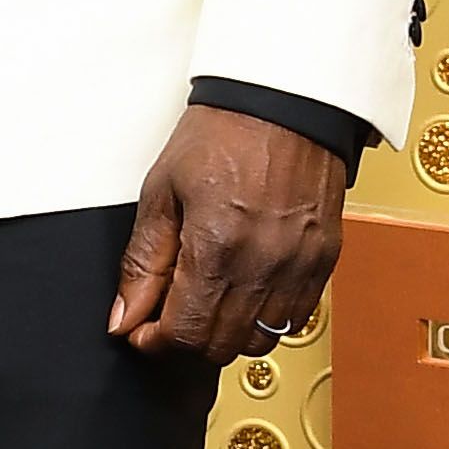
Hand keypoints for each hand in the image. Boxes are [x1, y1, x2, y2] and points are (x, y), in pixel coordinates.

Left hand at [111, 110, 346, 364]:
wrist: (283, 102)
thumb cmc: (224, 134)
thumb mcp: (162, 192)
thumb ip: (143, 262)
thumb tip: (125, 316)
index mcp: (217, 247)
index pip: (183, 334)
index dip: (153, 341)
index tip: (141, 329)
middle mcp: (263, 264)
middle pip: (220, 346)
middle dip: (185, 339)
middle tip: (168, 313)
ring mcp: (298, 266)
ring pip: (258, 340)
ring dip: (226, 332)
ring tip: (207, 301)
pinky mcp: (323, 261)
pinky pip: (294, 318)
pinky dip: (264, 317)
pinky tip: (244, 289)